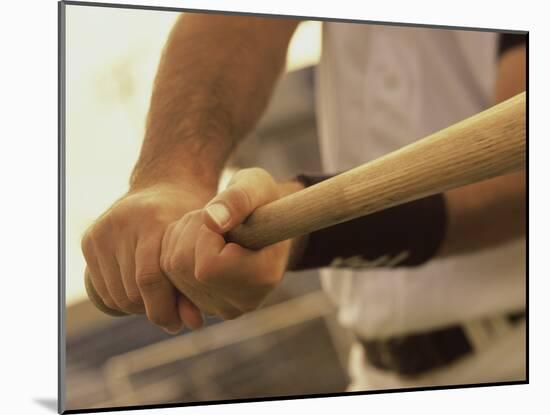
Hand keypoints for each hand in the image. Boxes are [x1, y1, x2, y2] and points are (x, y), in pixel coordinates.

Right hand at [81, 183, 213, 332]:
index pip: (149, 279)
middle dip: (153, 310)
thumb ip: (196, 283)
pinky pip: (103, 289)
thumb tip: (194, 324)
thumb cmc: (191, 221)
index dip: (165, 309)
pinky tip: (141, 293)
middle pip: (131, 291)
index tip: (180, 323)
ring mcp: (101, 230)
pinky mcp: (89, 240)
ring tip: (158, 302)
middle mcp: (121, 222)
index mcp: (152, 220)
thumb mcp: (201, 246)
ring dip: (138, 307)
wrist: (168, 185)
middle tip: (172, 313)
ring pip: (115, 295)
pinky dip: (122, 299)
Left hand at [161, 168, 291, 324]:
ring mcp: (221, 308)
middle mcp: (243, 301)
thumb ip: (238, 199)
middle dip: (191, 232)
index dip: (207, 234)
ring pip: (172, 270)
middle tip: (217, 220)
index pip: (209, 265)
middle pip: (184, 267)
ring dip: (182, 237)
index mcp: (264, 277)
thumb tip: (211, 221)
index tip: (226, 219)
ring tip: (211, 228)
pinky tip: (200, 241)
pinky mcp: (203, 305)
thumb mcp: (256, 186)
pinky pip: (168, 275)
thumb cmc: (263, 200)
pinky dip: (175, 249)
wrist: (268, 223)